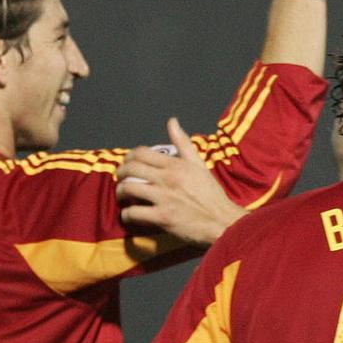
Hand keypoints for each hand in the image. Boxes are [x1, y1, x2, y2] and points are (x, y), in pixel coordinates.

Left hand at [117, 118, 244, 245]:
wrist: (222, 221)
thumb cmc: (211, 194)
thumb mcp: (199, 164)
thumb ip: (183, 143)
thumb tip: (172, 121)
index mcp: (176, 164)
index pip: (142, 152)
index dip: (129, 156)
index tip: (127, 163)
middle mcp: (168, 178)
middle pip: (131, 168)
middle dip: (120, 173)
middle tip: (121, 179)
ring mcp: (164, 198)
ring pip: (128, 188)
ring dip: (120, 192)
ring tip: (123, 196)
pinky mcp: (163, 218)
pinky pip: (134, 213)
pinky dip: (127, 214)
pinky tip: (130, 215)